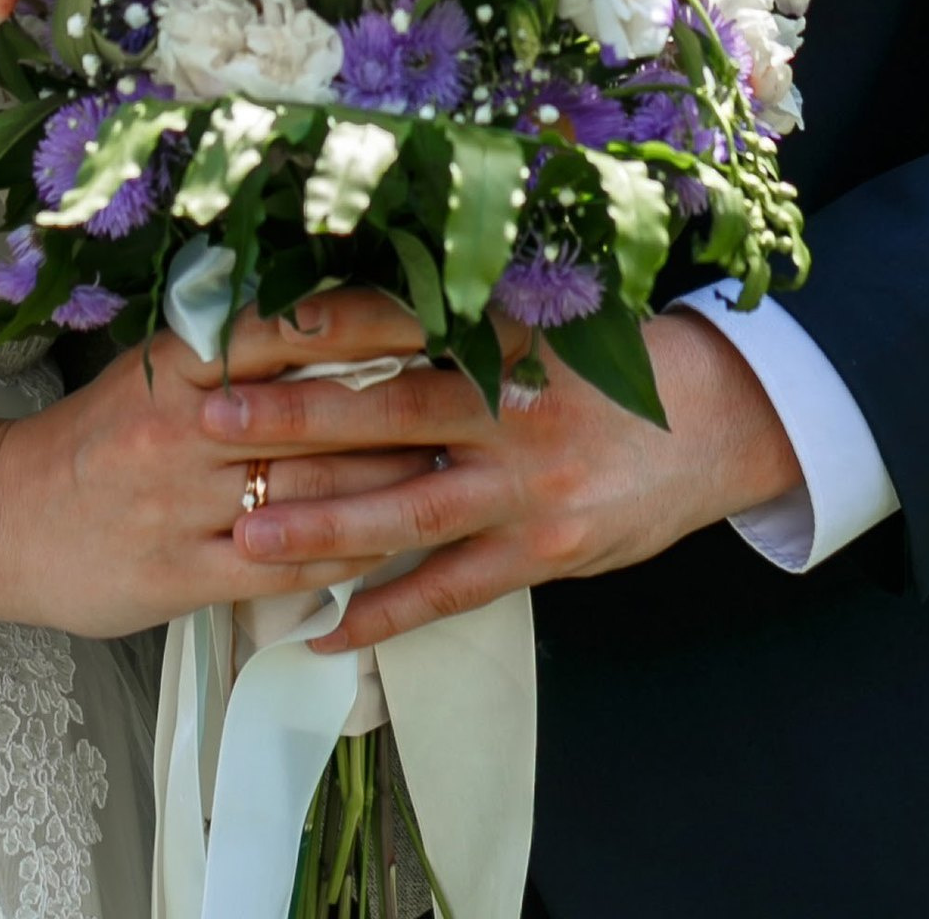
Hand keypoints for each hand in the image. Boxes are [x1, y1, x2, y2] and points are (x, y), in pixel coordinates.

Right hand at [0, 292, 441, 637]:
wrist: (7, 518)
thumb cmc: (99, 436)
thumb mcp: (155, 365)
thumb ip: (232, 341)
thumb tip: (333, 307)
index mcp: (180, 359)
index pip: (295, 325)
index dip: (377, 318)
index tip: (443, 308)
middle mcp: (185, 424)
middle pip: (324, 412)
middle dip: (411, 407)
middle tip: (484, 393)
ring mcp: (183, 503)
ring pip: (317, 491)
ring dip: (396, 483)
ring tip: (461, 467)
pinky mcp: (183, 574)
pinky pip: (287, 563)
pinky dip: (347, 552)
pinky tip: (393, 543)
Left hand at [200, 309, 801, 651]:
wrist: (715, 420)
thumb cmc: (605, 362)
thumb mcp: (536, 315)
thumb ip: (454, 317)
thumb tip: (337, 300)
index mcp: (503, 332)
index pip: (396, 321)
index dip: (318, 325)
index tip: (245, 324)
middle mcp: (511, 405)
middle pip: (386, 415)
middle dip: (295, 422)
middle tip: (213, 422)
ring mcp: (528, 486)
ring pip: (408, 512)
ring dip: (322, 526)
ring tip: (244, 536)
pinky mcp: (543, 552)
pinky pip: (449, 591)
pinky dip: (385, 614)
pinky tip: (324, 629)